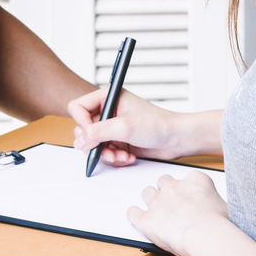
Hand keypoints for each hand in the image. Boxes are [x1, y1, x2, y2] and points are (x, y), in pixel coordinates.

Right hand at [68, 88, 187, 165]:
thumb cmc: (158, 124)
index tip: (91, 134)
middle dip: (95, 143)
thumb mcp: (125, 126)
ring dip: (106, 153)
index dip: (81, 123)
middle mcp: (108, 111)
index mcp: (108, 97)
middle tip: (107, 148)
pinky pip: (105, 152)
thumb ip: (99, 132)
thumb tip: (80, 139)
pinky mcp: (118, 141)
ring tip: (121, 155)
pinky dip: (115, 158)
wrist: (176, 139)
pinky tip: (128, 156)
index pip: (78, 107)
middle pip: (83, 128)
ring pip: (93, 144)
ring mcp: (112, 127)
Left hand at [128, 172, 228, 255]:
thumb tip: (222, 211)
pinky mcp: (147, 219)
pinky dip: (135, 216)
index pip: (188, 178)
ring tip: (156, 211)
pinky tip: (137, 218)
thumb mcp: (227, 208)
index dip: (188, 189)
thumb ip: (217, 204)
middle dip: (166, 191)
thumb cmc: (222, 225)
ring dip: (151, 200)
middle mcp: (174, 187)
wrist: (207, 236)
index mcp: (195, 180)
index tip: (190, 197)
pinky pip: (133, 213)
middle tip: (172, 204)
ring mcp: (158, 201)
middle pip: (164, 181)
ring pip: (147, 193)